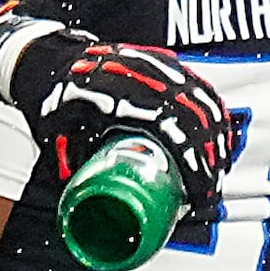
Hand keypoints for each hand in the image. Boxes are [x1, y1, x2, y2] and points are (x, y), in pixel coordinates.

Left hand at [9, 34, 233, 219]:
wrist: (50, 61)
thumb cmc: (54, 102)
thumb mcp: (58, 138)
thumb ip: (76, 171)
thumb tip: (88, 209)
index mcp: (117, 95)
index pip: (171, 130)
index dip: (192, 163)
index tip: (199, 190)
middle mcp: (145, 77)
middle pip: (197, 119)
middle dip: (211, 158)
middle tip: (209, 188)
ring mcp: (159, 67)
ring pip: (205, 104)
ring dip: (217, 140)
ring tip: (216, 168)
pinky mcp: (168, 64)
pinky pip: (202, 91)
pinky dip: (216, 117)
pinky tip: (218, 137)